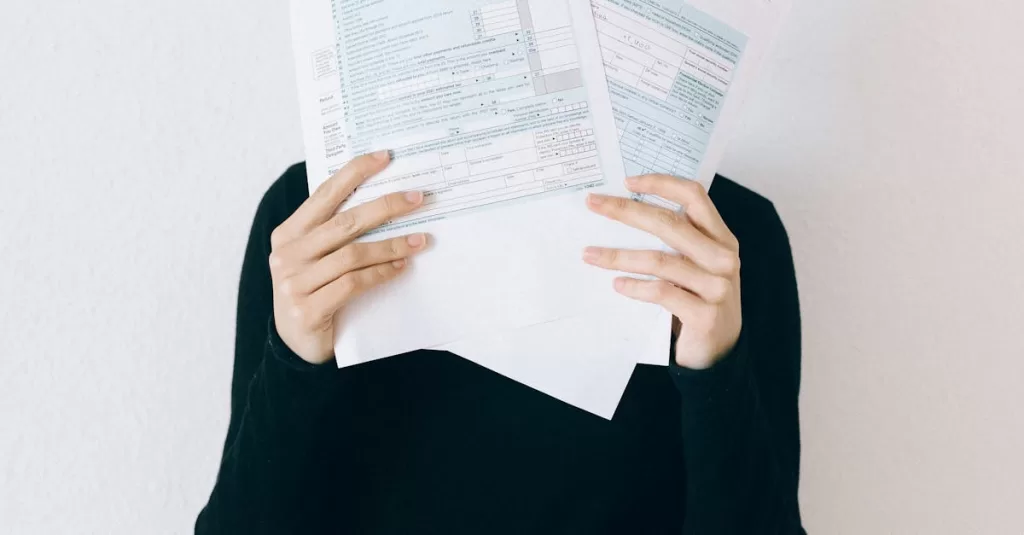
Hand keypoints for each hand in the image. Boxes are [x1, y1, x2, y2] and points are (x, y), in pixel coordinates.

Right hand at [268, 151, 427, 363]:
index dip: (355, 172)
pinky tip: (401, 267)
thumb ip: (334, 233)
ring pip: (353, 254)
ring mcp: (295, 283)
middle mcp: (288, 254)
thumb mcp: (315, 258)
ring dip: (392, 245)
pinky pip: (353, 284)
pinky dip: (381, 273)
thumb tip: (383, 201)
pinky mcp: (308, 309)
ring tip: (420, 241)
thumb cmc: (314, 292)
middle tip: (418, 198)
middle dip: (386, 207)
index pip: (325, 194)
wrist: (295, 346)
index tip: (386, 157)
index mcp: (288, 233)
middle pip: (345, 222)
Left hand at [583, 175, 741, 369]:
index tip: (627, 181)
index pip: (694, 196)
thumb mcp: (697, 265)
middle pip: (669, 223)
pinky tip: (616, 285)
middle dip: (625, 211)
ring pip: (659, 260)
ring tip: (590, 254)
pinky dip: (634, 287)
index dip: (661, 183)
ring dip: (618, 256)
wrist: (720, 352)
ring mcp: (717, 286)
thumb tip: (626, 211)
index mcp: (722, 238)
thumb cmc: (700, 300)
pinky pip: (661, 292)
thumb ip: (679, 241)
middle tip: (593, 204)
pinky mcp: (704, 314)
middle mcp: (723, 257)